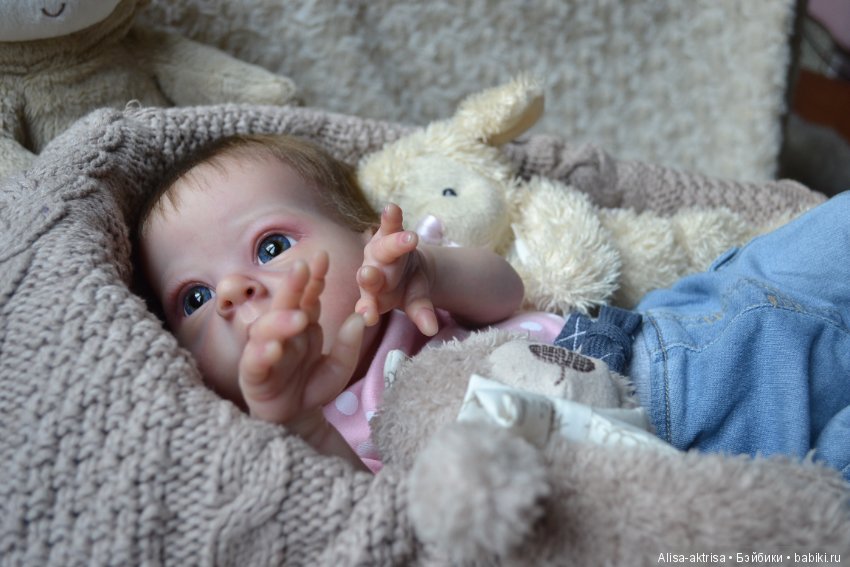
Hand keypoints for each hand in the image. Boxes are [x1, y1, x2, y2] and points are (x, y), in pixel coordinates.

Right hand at [238, 252, 364, 437]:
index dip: (313, 277)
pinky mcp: (254, 376)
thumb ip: (348, 345)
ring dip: (280, 321)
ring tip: (298, 317)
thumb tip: (359, 318)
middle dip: (291, 285)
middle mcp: (281, 333)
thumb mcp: (340, 367)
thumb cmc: (313, 387)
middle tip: (301, 268)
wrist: (297, 419)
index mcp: (302, 324)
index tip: (322, 257)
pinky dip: (262, 354)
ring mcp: (264, 352)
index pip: (307, 295)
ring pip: (265, 330)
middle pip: (284, 304)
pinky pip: (254, 362)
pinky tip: (273, 348)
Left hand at [355, 203, 438, 335]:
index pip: (369, 304)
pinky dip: (391, 217)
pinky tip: (392, 207)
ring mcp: (378, 251)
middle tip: (369, 275)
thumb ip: (421, 313)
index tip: (368, 317)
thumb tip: (432, 330)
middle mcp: (370, 272)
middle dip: (371, 278)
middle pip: (371, 276)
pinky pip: (390, 224)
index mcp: (372, 296)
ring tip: (409, 239)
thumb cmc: (406, 290)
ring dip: (394, 244)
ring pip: (384, 248)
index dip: (367, 309)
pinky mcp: (389, 232)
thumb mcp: (415, 302)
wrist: (409, 269)